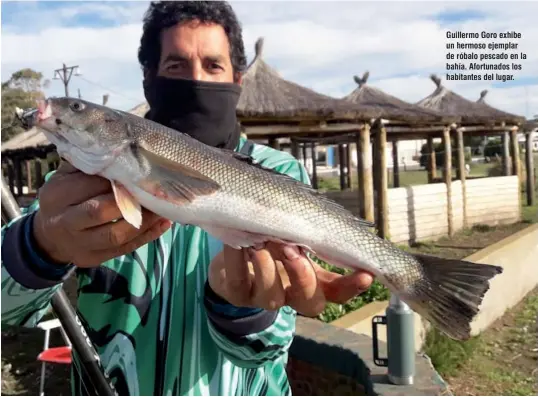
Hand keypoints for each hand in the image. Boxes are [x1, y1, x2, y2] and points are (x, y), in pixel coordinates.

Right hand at [32, 161, 171, 266]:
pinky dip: (147, 236)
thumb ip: (86, 164)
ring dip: (144, 221)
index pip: (89, 184)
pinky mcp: (94, 258)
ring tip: (162, 208)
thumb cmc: (64, 199)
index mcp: (57, 195)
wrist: (49, 237)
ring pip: (115, 234)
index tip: (139, 171)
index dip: (116, 178)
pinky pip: (124, 249)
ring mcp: (80, 243)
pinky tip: (163, 224)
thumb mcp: (66, 177)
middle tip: (153, 189)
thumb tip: (118, 149)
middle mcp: (65, 221)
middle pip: (100, 211)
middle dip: (130, 200)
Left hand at [208, 242, 373, 315]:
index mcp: (312, 281)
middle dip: (304, 277)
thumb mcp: (293, 236)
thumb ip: (310, 231)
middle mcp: (292, 295)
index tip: (366, 273)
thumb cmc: (271, 240)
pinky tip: (240, 243)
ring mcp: (264, 298)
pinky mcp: (237, 294)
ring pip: (272, 297)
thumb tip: (329, 215)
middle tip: (294, 250)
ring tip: (261, 242)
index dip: (353, 287)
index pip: (339, 293)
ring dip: (268, 268)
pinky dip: (238, 262)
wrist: (232, 253)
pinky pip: (238, 283)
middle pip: (310, 303)